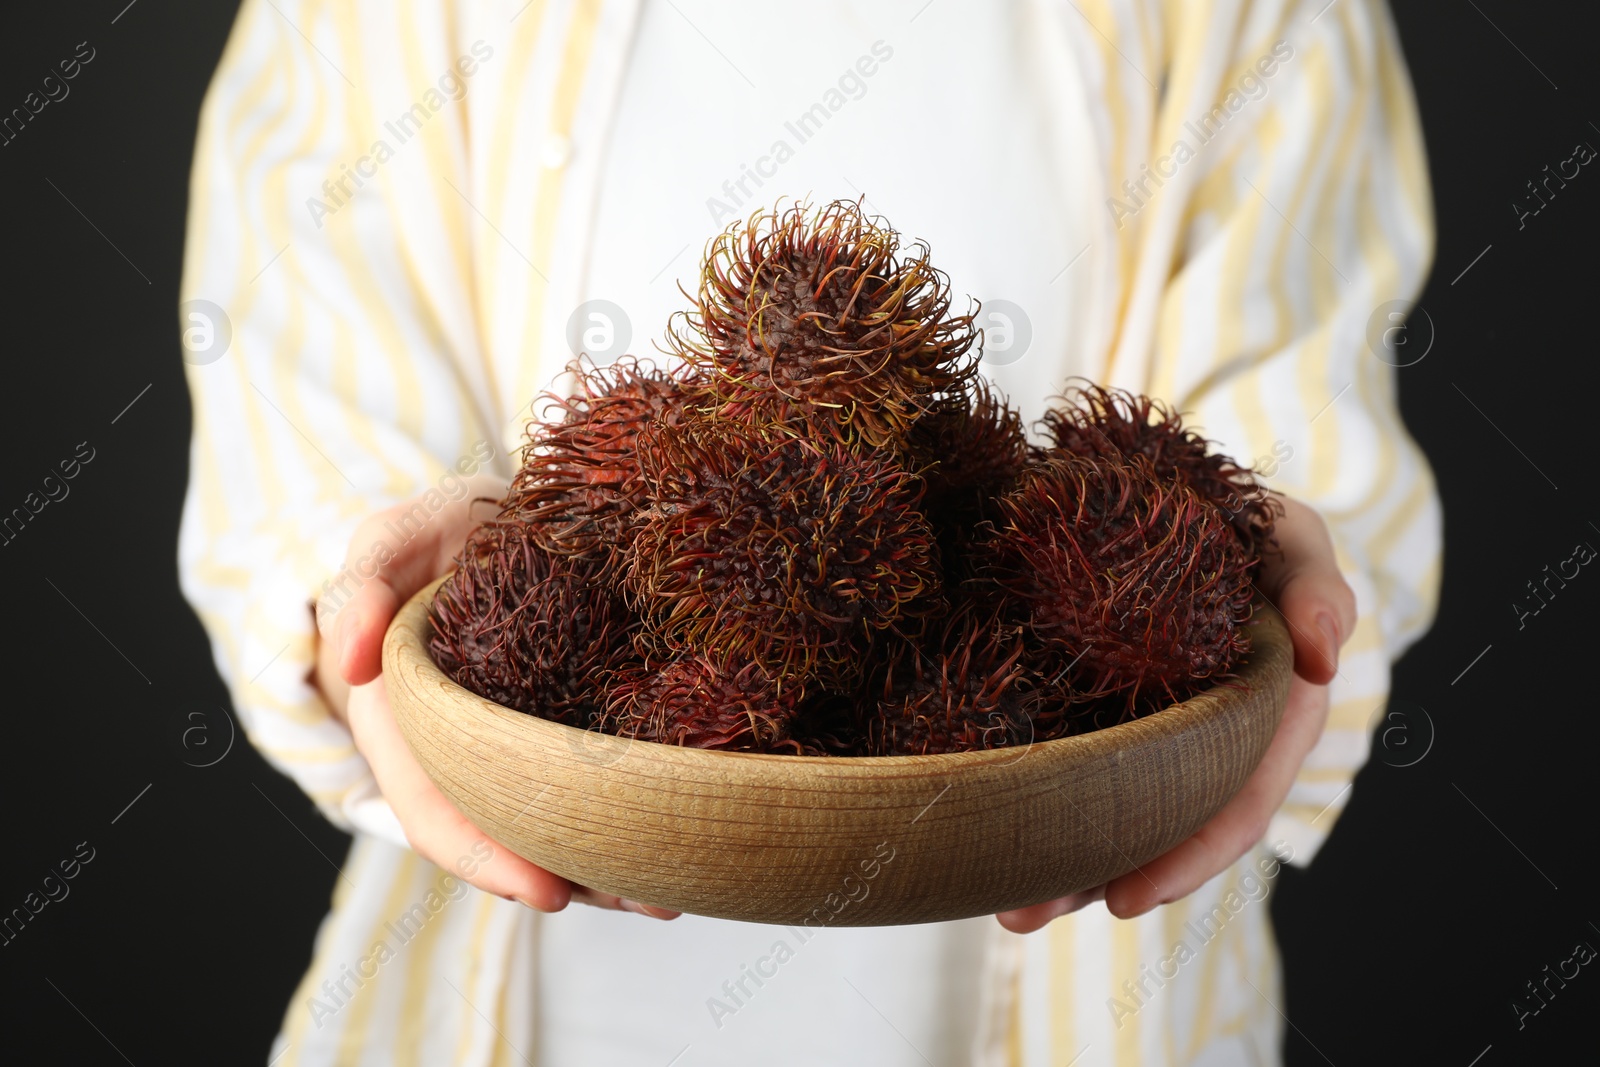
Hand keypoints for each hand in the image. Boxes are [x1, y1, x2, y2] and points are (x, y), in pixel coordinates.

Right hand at [313, 476, 678, 920]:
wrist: (476, 521)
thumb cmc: (425, 536)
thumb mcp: (388, 542)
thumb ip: (363, 587)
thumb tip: (353, 658)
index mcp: (403, 725)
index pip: (436, 811)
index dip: (486, 857)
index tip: (549, 892)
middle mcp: (458, 749)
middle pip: (508, 833)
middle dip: (573, 874)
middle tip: (646, 899)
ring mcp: (512, 742)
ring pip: (553, 819)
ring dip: (610, 861)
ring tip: (675, 889)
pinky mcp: (563, 722)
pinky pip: (588, 777)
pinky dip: (629, 809)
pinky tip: (684, 823)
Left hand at [996, 496, 1355, 932]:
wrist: (1178, 498)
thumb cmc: (1247, 525)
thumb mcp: (1291, 541)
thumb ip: (1317, 588)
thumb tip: (1325, 654)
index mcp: (1265, 715)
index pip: (1236, 798)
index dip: (1191, 851)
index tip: (1129, 897)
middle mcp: (1207, 735)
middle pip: (1159, 823)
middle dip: (1097, 875)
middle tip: (1024, 915)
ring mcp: (1148, 726)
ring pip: (1111, 807)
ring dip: (1056, 863)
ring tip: (996, 905)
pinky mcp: (1092, 704)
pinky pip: (1069, 761)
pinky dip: (1034, 799)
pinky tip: (983, 839)